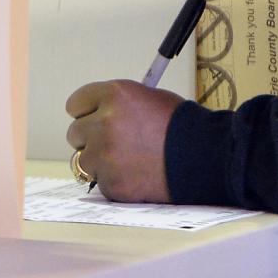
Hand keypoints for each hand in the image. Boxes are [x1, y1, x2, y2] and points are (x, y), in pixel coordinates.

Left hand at [65, 80, 182, 202]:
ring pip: (83, 159)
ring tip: (125, 159)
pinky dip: (113, 180)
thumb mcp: (149, 98)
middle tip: (114, 141)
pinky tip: (134, 174)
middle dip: (91, 137)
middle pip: (75, 132)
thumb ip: (118, 105)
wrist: (203, 157)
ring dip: (98, 160)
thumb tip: (98, 113)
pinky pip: (99, 181)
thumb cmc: (182, 126)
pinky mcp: (110, 182)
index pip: (76, 103)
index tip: (93, 118)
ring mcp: (105, 154)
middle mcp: (104, 122)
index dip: (87, 112)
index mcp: (114, 94)